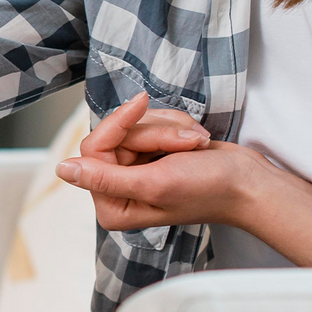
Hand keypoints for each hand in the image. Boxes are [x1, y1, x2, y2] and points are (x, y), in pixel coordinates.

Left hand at [55, 91, 311, 266]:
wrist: (249, 182)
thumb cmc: (209, 189)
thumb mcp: (155, 182)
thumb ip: (106, 178)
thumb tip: (62, 169)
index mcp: (112, 205)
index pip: (93, 147)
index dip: (119, 124)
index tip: (143, 106)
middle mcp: (118, 189)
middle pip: (114, 132)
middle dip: (154, 130)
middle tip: (188, 143)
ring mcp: (135, 169)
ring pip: (134, 124)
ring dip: (169, 128)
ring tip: (195, 147)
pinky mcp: (152, 154)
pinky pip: (150, 122)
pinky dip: (175, 125)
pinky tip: (196, 143)